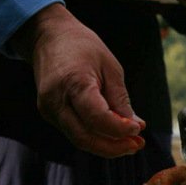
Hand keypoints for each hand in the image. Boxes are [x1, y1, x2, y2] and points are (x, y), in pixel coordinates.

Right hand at [10, 4, 145, 157]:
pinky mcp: (48, 113)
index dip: (119, 129)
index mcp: (73, 82)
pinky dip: (95, 137)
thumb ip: (120, 99)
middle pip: (85, 137)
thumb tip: (135, 126)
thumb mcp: (110, 67)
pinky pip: (74, 132)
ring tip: (131, 142)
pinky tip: (113, 135)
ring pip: (79, 139)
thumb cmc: (82, 47)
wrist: (47, 37)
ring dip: (106, 146)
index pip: (97, 118)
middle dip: (114, 147)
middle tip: (138, 144)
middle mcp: (55, 100)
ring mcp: (48, 109)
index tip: (138, 129)